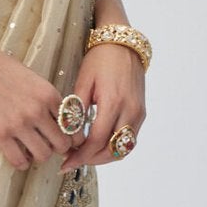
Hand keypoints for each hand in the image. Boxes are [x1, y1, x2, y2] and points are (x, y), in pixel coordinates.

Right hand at [0, 46, 79, 170]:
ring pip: (43, 155)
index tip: (67, 138)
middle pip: (62, 144)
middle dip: (58, 148)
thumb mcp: (32, 78)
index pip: (72, 125)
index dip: (72, 135)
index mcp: (49, 94)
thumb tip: (58, 120)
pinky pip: (18, 160)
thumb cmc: (0, 68)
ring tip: (32, 150)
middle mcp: (38, 111)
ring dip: (40, 155)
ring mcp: (19, 124)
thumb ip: (47, 99)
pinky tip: (19, 156)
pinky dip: (21, 162)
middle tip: (50, 145)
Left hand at [58, 44, 145, 168]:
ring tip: (83, 156)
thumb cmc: (100, 59)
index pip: (96, 140)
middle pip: (111, 150)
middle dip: (90, 160)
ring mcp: (138, 113)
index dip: (80, 155)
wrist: (124, 44)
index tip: (65, 162)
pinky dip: (113, 147)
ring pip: (123, 149)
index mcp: (113, 102)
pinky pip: (128, 139)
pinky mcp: (141, 113)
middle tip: (72, 161)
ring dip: (103, 157)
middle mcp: (130, 111)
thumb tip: (66, 135)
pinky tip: (97, 146)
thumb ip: (76, 110)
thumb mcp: (84, 81)